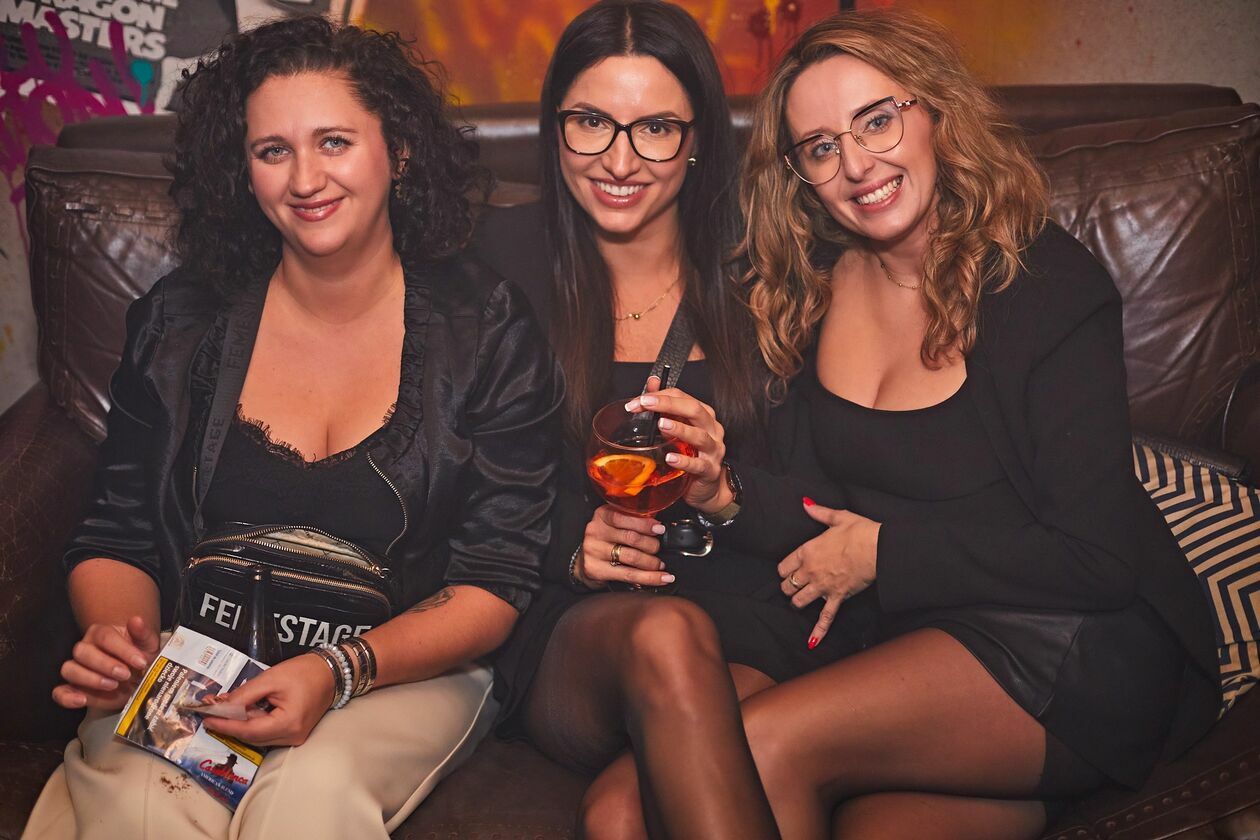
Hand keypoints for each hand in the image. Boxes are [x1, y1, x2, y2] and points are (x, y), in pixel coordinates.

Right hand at [52, 616, 158, 710]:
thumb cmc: (141, 659)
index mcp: (101, 634)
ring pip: (69, 669)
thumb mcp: (148, 646)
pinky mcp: (73, 689)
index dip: (122, 649)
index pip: (104, 636)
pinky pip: (60, 692)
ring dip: (90, 679)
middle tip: (125, 674)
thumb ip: (142, 633)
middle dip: (105, 664)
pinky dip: (67, 697)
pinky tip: (82, 700)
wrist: (139, 680)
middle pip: (82, 652)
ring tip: (113, 685)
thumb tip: (137, 620)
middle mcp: (85, 649)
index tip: (140, 661)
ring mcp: (76, 669)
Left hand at [201, 653, 335, 746]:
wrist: (331, 672)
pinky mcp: (294, 733)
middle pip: (252, 737)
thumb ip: (245, 695)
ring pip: (258, 737)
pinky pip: (267, 733)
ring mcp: (294, 738)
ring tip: (222, 711)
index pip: (248, 730)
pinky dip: (252, 724)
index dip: (225, 725)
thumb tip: (220, 706)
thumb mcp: (271, 678)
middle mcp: (292, 737)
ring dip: (239, 725)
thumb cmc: (304, 671)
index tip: (206, 719)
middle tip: (210, 712)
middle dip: (229, 725)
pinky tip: (241, 713)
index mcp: (288, 723)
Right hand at [574, 504, 675, 589]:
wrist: (585, 559)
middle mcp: (596, 531)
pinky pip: (628, 575)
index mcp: (602, 515)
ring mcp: (594, 551)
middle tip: (660, 549)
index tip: (660, 529)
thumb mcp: (615, 523)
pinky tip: (661, 578)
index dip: (645, 524)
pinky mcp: (596, 569)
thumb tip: (659, 528)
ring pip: (632, 557)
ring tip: (660, 565)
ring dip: (651, 562)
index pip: (624, 517)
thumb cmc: (606, 539)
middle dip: (652, 545)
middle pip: (631, 538)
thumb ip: (633, 521)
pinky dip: (649, 578)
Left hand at [625, 383, 727, 510]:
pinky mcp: (710, 471)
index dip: (660, 395)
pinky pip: (698, 465)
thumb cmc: (692, 454)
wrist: (707, 487)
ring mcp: (713, 450)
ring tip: (661, 424)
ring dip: (679, 428)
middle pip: (694, 410)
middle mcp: (712, 429)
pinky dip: (684, 460)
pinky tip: (670, 457)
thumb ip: (666, 406)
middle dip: (668, 404)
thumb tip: (652, 383)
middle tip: (645, 403)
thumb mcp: (679, 428)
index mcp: (704, 415)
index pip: (683, 397)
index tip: (637, 401)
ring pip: (699, 436)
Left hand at [779, 499, 879, 647]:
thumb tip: (805, 503)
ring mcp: (823, 586)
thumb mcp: (837, 517)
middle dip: (788, 586)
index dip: (784, 569)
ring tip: (799, 601)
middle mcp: (811, 571)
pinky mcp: (838, 597)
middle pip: (788, 585)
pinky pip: (826, 618)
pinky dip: (818, 631)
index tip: (787, 569)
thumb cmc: (858, 531)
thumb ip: (818, 512)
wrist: (877, 548)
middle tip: (793, 585)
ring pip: (800, 601)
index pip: (784, 566)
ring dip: (797, 602)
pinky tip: (811, 643)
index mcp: (807, 551)